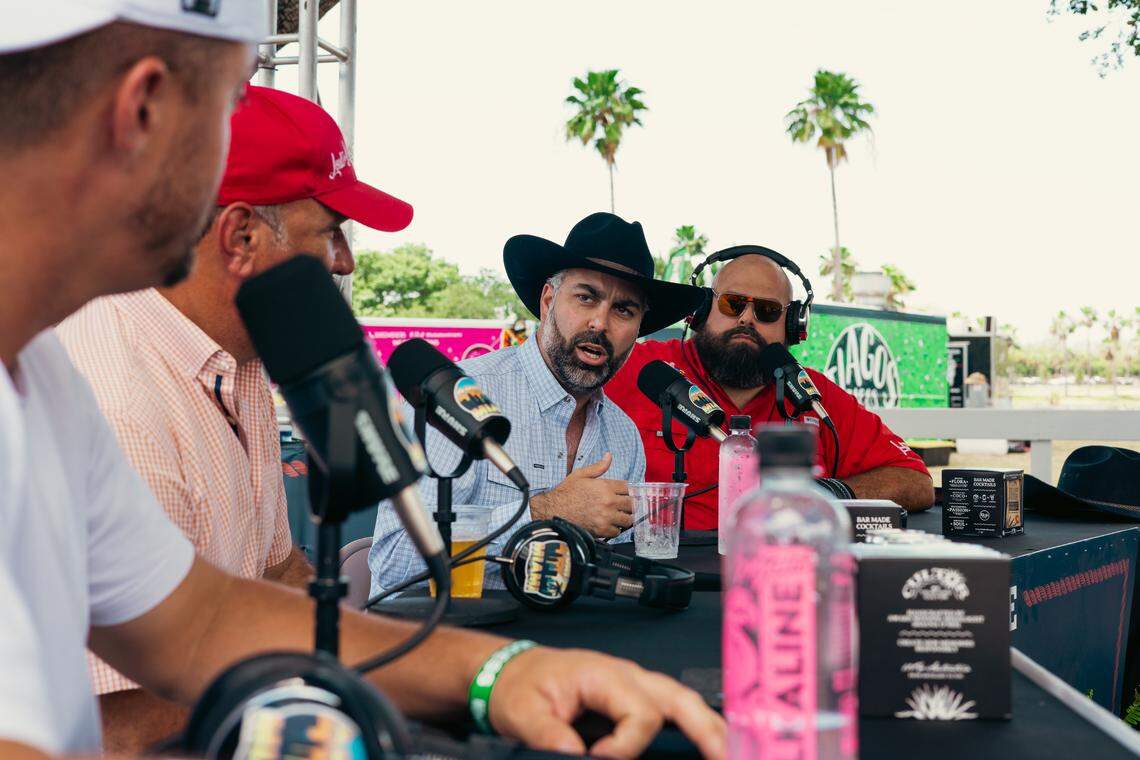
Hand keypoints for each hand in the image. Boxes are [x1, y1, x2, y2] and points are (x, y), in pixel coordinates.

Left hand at [490, 646, 725, 758]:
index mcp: (603, 673)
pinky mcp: (635, 698)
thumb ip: (551, 737)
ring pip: (684, 701)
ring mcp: (635, 685)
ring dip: (709, 727)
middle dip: (706, 730)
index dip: (628, 745)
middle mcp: (627, 676)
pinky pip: (673, 708)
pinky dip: (695, 724)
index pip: (639, 712)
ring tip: (728, 754)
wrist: (512, 670)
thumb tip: (578, 757)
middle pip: (679, 698)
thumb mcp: (525, 712)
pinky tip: (708, 744)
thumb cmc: (522, 684)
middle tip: (724, 758)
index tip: (603, 758)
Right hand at [530, 453, 632, 538]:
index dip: (628, 490)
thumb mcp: (581, 474)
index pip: (628, 488)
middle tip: (624, 506)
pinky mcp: (602, 530)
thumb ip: (598, 467)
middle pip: (631, 504)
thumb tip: (609, 456)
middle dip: (629, 505)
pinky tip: (608, 524)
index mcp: (605, 486)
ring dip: (624, 518)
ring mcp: (606, 516)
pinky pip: (617, 531)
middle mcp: (608, 501)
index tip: (625, 494)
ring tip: (618, 516)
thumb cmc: (566, 492)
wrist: (553, 510)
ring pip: (627, 519)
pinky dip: (615, 529)